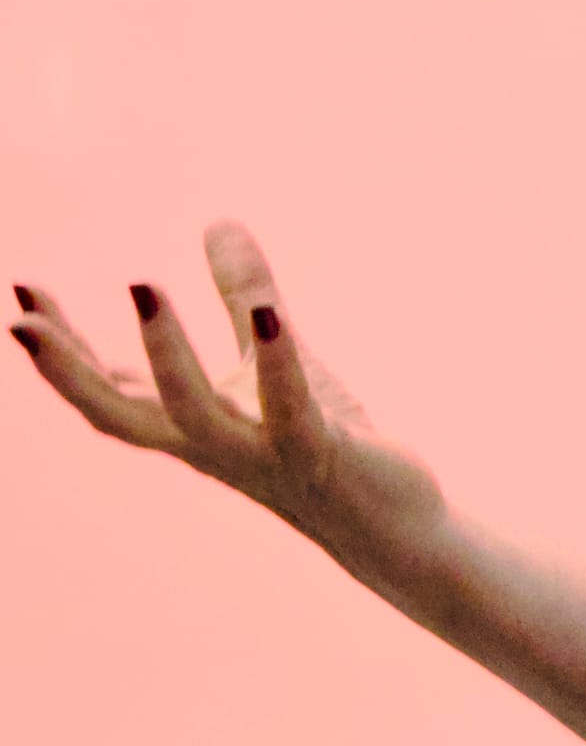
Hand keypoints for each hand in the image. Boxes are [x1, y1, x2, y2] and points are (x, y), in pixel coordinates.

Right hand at [11, 224, 446, 575]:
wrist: (388, 524)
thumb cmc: (321, 440)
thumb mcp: (275, 352)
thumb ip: (245, 294)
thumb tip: (217, 221)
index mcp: (190, 425)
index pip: (109, 388)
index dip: (61, 349)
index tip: (20, 292)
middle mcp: (210, 447)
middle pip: (120, 414)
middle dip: (68, 370)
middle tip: (22, 319)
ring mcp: (259, 455)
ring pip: (193, 413)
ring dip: (163, 353)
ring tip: (142, 286)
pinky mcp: (316, 455)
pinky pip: (290, 409)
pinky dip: (277, 363)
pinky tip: (273, 314)